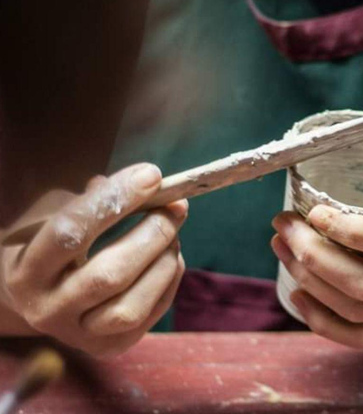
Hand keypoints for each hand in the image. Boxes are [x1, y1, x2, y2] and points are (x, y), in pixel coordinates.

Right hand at [0, 164, 186, 356]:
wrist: (35, 295)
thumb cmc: (49, 242)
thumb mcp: (55, 212)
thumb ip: (94, 199)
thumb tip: (146, 184)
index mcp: (26, 270)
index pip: (71, 231)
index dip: (116, 199)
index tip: (152, 175)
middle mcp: (46, 309)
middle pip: (109, 275)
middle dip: (152, 234)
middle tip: (176, 205)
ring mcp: (77, 336)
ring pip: (132, 306)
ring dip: (164, 261)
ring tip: (173, 232)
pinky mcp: (108, 347)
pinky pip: (150, 315)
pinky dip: (169, 280)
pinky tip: (169, 255)